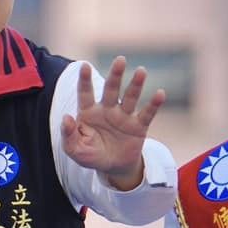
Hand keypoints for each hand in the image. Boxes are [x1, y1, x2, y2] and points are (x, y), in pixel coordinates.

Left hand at [62, 57, 165, 190]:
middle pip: (111, 89)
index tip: (84, 66)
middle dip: (115, 75)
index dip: (85, 80)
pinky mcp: (138, 126)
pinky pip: (147, 114)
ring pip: (130, 97)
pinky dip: (154, 104)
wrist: (113, 167)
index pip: (86, 93)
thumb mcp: (75, 150)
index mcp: (89, 112)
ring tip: (142, 71)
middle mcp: (107, 109)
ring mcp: (124, 116)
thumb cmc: (91, 155)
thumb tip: (66, 118)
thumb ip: (68, 135)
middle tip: (120, 60)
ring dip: (136, 84)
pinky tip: (160, 93)